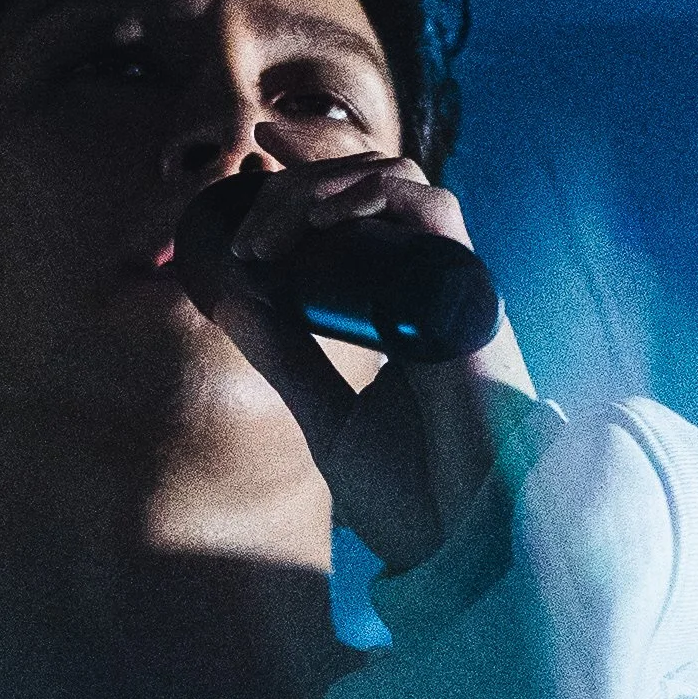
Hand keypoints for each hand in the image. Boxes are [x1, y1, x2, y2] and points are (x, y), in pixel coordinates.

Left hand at [181, 148, 536, 574]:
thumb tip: (228, 298)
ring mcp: (451, 287)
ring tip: (274, 225)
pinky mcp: (469, 295)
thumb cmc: (416, 497)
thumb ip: (286, 359)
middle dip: (299, 182)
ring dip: (327, 184)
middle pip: (369, 190)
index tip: (258, 155)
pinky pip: (431, 208)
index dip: (313, 173)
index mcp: (403, 311)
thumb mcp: (327, 417)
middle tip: (246, 224)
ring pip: (397, 182)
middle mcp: (431, 288)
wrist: (464, 544)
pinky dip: (376, 192)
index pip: (361, 216)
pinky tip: (325, 212)